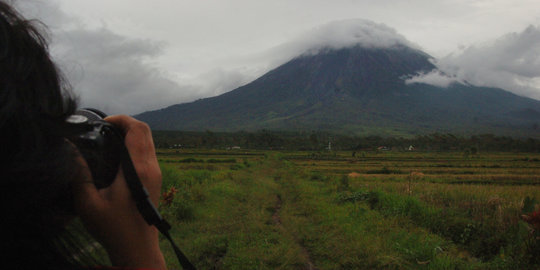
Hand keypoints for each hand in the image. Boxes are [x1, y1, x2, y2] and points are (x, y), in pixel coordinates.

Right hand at [72, 115, 165, 268]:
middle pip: (146, 131)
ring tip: (108, 137)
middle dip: (125, 123)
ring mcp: (156, 173)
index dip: (121, 119)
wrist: (138, 249)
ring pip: (148, 141)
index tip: (102, 123)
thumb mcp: (88, 203)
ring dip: (131, 134)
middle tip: (104, 128)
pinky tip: (116, 153)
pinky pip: (148, 152)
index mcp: (139, 169)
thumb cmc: (114, 229)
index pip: (137, 130)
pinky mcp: (155, 179)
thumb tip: (70, 149)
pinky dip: (134, 145)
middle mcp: (152, 167)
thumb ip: (78, 174)